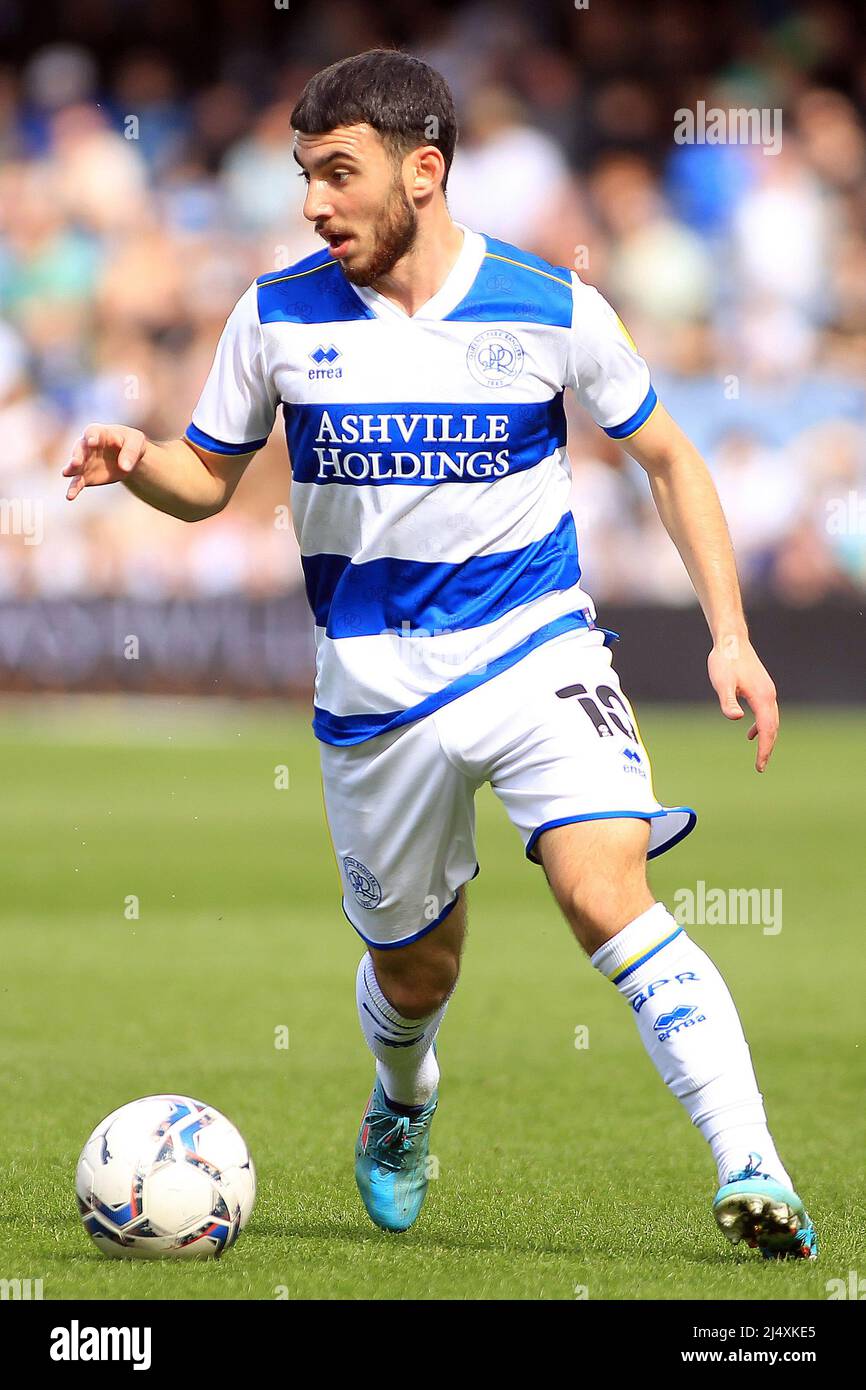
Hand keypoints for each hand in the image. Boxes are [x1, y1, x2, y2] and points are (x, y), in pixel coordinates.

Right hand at [63, 424, 146, 499]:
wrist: (128, 457)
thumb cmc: (131, 443)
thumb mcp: (137, 442)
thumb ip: (131, 452)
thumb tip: (124, 467)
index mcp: (99, 433)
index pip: (92, 432)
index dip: (92, 437)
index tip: (93, 442)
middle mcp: (87, 446)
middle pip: (79, 449)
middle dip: (77, 455)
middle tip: (76, 462)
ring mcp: (84, 462)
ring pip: (74, 466)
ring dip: (71, 470)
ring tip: (66, 474)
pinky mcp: (86, 477)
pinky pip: (77, 483)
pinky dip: (73, 489)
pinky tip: (70, 496)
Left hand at [707, 635, 778, 771]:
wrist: (731, 641)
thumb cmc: (725, 661)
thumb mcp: (722, 683)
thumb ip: (728, 701)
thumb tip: (736, 718)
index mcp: (763, 697)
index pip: (767, 730)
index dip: (764, 749)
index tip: (760, 766)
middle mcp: (769, 695)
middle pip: (773, 728)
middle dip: (768, 748)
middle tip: (760, 767)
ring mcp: (768, 692)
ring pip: (772, 721)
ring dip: (767, 738)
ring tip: (759, 756)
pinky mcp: (762, 689)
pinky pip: (766, 713)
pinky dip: (762, 726)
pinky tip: (750, 733)